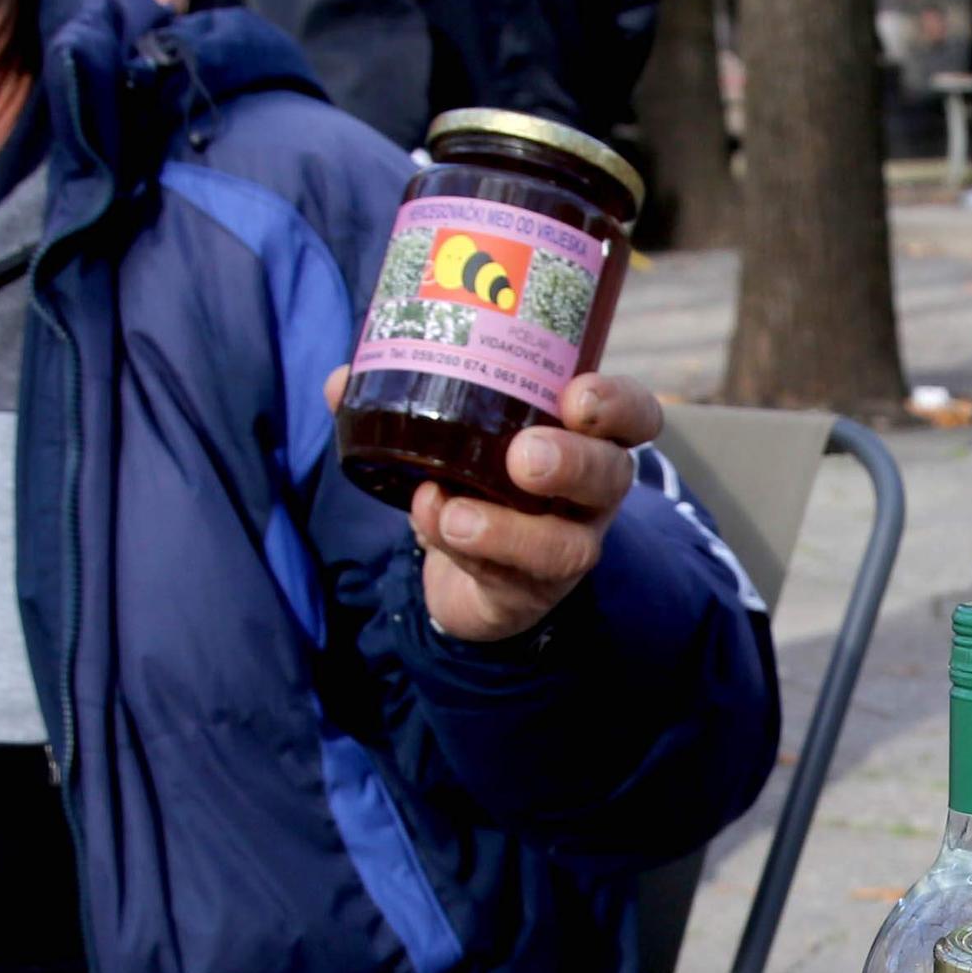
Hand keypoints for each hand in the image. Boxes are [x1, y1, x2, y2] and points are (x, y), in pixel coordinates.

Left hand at [326, 368, 655, 644]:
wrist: (470, 573)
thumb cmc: (474, 481)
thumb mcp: (452, 437)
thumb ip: (405, 402)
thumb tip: (340, 379)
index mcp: (582, 438)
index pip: (631, 416)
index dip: (618, 404)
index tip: (577, 394)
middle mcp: (588, 495)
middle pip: (610, 477)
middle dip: (572, 464)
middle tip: (523, 458)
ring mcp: (565, 548)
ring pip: (564, 546)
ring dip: (508, 530)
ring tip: (454, 513)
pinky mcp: (528, 592)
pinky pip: (506, 579)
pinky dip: (462, 551)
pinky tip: (429, 524)